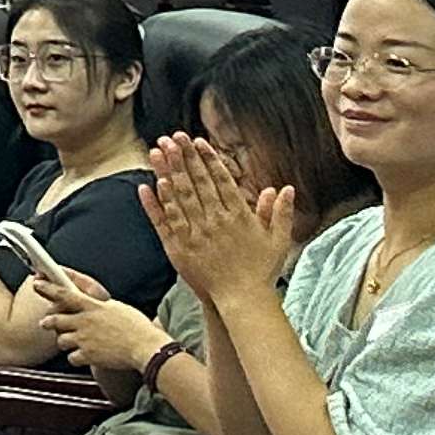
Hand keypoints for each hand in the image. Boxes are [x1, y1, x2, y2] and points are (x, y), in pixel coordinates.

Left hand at [35, 259, 173, 379]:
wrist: (146, 348)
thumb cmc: (137, 327)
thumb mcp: (117, 307)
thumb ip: (100, 306)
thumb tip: (93, 303)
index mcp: (92, 306)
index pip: (64, 294)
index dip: (48, 288)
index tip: (37, 284)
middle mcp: (85, 321)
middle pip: (55, 320)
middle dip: (48, 322)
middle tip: (46, 323)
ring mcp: (84, 339)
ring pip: (61, 340)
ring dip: (65, 341)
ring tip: (73, 342)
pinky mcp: (88, 355)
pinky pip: (72, 358)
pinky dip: (76, 358)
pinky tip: (84, 357)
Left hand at [142, 130, 291, 300]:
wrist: (242, 298)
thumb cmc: (261, 270)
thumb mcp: (278, 240)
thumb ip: (280, 212)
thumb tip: (284, 188)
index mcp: (239, 216)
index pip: (221, 180)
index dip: (208, 159)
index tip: (198, 141)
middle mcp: (216, 221)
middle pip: (198, 183)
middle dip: (185, 157)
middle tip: (174, 136)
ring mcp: (196, 234)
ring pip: (180, 197)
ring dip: (168, 172)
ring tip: (158, 151)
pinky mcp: (180, 247)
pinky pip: (166, 221)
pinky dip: (158, 203)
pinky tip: (150, 185)